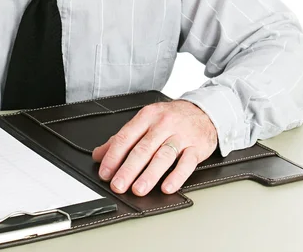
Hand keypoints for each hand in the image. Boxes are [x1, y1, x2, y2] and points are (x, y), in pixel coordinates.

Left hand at [92, 100, 216, 195]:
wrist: (203, 111)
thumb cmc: (170, 118)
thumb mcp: (145, 121)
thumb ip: (122, 138)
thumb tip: (99, 154)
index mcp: (146, 117)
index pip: (126, 137)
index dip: (113, 156)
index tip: (105, 172)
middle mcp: (162, 125)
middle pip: (142, 149)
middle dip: (128, 169)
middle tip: (118, 185)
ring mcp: (180, 136)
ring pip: (163, 156)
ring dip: (149, 175)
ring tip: (138, 189)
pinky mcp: (196, 147)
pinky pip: (186, 163)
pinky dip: (176, 176)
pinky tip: (167, 187)